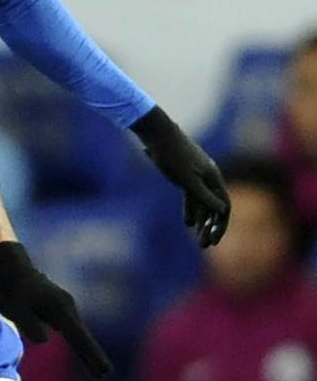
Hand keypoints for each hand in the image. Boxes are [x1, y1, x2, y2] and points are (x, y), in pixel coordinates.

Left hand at [0, 241, 112, 377]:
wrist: (11, 267)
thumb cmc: (13, 290)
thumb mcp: (17, 311)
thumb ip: (32, 327)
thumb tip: (46, 338)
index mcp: (59, 308)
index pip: (77, 337)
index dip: (90, 354)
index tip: (104, 370)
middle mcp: (67, 307)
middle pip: (80, 337)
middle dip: (91, 355)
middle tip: (105, 373)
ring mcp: (65, 306)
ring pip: (72, 332)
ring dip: (83, 350)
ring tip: (97, 368)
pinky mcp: (59, 308)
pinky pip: (67, 328)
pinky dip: (73, 339)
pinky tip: (74, 344)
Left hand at [131, 106, 230, 246]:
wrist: (156, 134)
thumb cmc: (172, 155)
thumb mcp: (187, 179)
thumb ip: (204, 195)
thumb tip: (222, 211)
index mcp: (214, 178)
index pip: (224, 207)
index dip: (220, 225)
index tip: (213, 240)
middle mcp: (209, 178)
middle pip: (215, 207)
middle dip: (211, 227)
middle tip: (205, 245)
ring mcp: (197, 177)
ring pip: (203, 203)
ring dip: (201, 221)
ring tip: (197, 239)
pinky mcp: (184, 176)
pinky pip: (192, 197)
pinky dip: (191, 210)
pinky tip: (188, 223)